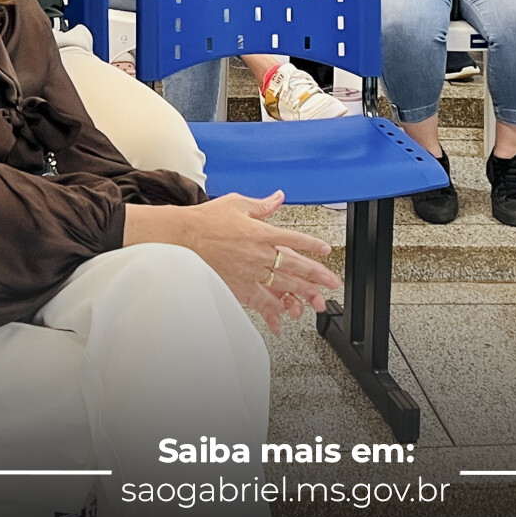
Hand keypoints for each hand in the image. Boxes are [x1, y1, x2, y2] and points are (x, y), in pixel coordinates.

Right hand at [177, 192, 341, 334]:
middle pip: (295, 266)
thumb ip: (261, 205)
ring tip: (317, 300)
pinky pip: (260, 302)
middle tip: (332, 281)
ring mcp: (249, 272)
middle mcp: (259, 254)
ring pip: (283, 285)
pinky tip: (283, 319)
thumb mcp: (237, 203)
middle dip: (317, 275)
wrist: (183, 238)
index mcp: (261, 232)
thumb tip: (278, 197)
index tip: (325, 250)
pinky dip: (273, 312)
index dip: (313, 245)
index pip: (294, 239)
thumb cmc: (207, 220)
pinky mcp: (238, 286)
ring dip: (303, 293)